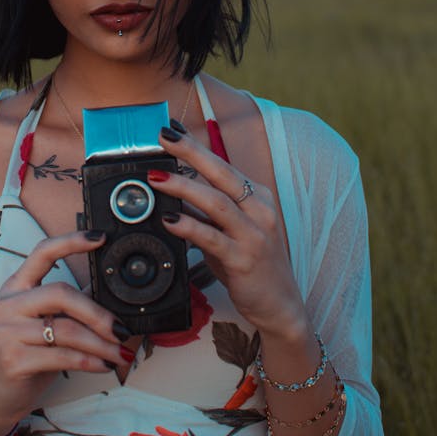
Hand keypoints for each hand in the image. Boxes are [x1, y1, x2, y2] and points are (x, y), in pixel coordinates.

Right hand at [0, 230, 123, 432]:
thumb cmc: (28, 355)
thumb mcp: (46, 323)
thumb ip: (70, 304)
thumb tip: (109, 287)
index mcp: (16, 288)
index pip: (42, 253)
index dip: (71, 242)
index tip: (100, 238)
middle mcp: (7, 305)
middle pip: (60, 293)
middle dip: (97, 313)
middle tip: (121, 328)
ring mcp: (6, 332)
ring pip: (65, 329)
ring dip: (100, 343)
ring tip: (119, 352)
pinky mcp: (13, 360)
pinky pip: (62, 356)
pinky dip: (90, 361)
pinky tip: (103, 365)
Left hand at [148, 127, 308, 339]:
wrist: (279, 304)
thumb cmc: (251, 263)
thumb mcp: (230, 229)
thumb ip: (206, 210)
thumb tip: (173, 188)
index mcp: (256, 197)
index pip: (222, 165)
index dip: (196, 147)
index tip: (172, 131)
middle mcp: (259, 210)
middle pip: (221, 173)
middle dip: (191, 153)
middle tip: (164, 138)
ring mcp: (254, 235)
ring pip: (216, 202)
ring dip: (183, 187)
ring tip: (156, 178)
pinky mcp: (244, 260)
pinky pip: (212, 238)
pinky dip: (189, 226)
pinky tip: (169, 220)